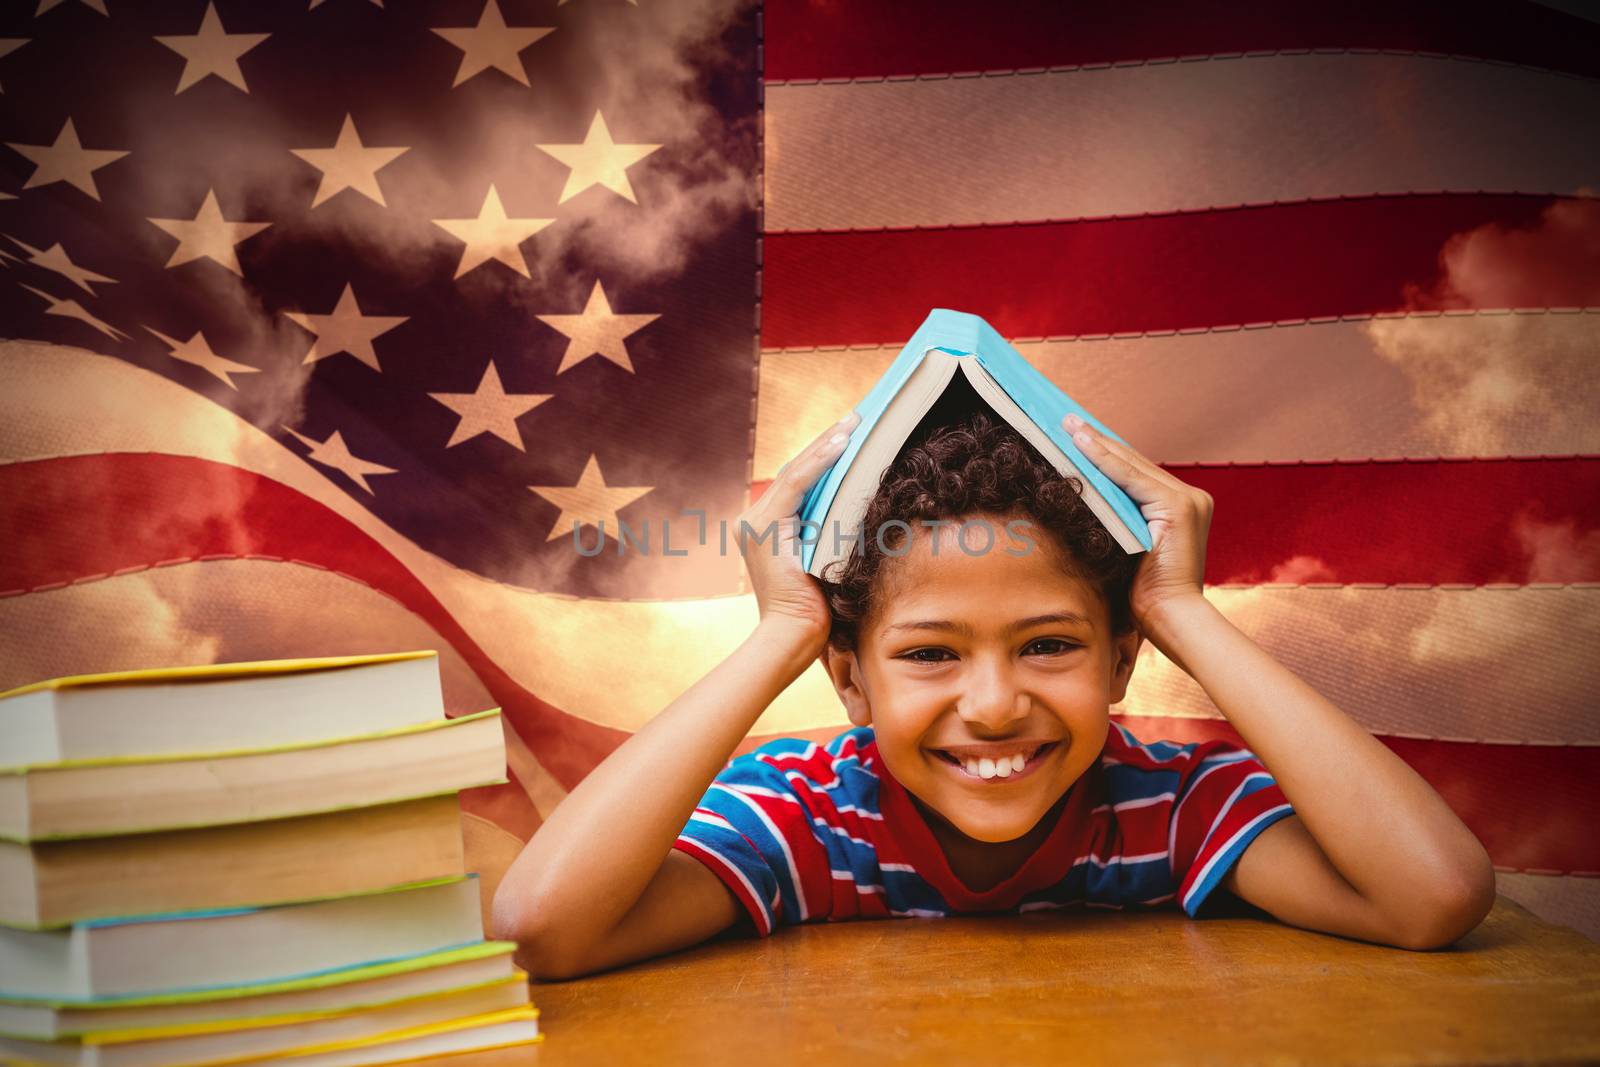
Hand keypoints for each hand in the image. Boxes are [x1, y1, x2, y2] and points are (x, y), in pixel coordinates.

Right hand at [738, 412, 861, 648]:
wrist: (793, 637)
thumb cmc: (815, 610)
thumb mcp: (826, 559)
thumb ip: (831, 531)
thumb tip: (862, 504)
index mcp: (765, 525)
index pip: (798, 480)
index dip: (824, 453)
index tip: (851, 432)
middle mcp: (754, 519)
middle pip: (796, 470)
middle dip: (828, 441)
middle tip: (857, 417)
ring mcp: (756, 522)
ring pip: (796, 471)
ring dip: (827, 444)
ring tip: (854, 423)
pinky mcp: (765, 528)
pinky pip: (796, 485)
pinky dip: (820, 462)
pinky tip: (841, 445)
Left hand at [1061, 413, 1211, 634]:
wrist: (1171, 619)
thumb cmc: (1145, 595)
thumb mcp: (1126, 547)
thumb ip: (1116, 521)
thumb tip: (1080, 498)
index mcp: (1180, 506)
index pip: (1135, 471)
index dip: (1104, 450)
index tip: (1075, 434)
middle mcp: (1189, 497)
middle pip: (1133, 462)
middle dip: (1097, 440)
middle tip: (1064, 420)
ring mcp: (1187, 500)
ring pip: (1131, 465)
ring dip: (1096, 443)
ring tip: (1066, 426)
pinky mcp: (1178, 508)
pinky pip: (1132, 478)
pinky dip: (1105, 461)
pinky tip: (1081, 445)